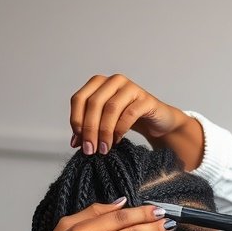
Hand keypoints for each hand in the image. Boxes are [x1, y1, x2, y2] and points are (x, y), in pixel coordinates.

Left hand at [69, 73, 203, 168]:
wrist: (156, 122)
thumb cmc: (126, 120)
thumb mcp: (103, 123)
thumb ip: (88, 130)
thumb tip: (75, 143)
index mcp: (99, 83)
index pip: (79, 99)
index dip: (76, 120)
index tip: (78, 141)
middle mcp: (114, 81)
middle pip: (94, 103)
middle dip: (90, 129)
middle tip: (90, 150)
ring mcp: (131, 87)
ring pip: (110, 108)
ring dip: (104, 131)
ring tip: (103, 149)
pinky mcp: (145, 98)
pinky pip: (129, 114)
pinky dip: (120, 129)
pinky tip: (117, 140)